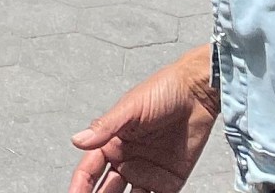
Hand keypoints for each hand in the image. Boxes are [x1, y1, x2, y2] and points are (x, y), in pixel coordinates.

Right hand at [68, 47, 219, 192]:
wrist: (198, 93)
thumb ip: (105, 127)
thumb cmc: (162, 91)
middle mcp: (127, 160)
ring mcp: (148, 172)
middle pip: (106, 190)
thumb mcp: (131, 108)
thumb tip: (76, 141)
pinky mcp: (169, 181)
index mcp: (112, 143)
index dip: (80, 186)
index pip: (90, 170)